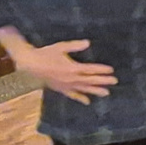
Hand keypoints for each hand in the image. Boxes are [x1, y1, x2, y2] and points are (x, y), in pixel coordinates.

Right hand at [0, 27, 115, 104]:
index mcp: (73, 68)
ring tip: (106, 93)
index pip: (91, 70)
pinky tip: (87, 102)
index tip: (111, 70)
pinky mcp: (60, 89)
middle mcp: (71, 79)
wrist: (30, 65)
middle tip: (115, 81)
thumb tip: (88, 43)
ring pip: (84, 89)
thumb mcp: (61, 47)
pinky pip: (72, 95)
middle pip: (90, 80)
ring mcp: (66, 85)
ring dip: (95, 91)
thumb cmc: (46, 54)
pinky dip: (80, 98)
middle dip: (103, 81)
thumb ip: (75, 45)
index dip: (102, 70)